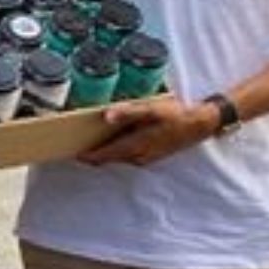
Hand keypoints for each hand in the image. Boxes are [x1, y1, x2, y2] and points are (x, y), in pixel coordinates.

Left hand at [77, 97, 219, 166]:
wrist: (201, 125)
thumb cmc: (176, 115)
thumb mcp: (152, 110)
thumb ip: (129, 112)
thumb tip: (106, 116)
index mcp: (134, 146)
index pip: (101, 156)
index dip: (83, 155)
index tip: (67, 151)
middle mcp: (136, 157)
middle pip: (106, 158)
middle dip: (90, 152)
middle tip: (72, 142)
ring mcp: (144, 158)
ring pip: (117, 156)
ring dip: (103, 150)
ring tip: (87, 137)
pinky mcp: (150, 154)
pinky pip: (127, 154)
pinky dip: (116, 148)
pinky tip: (113, 136)